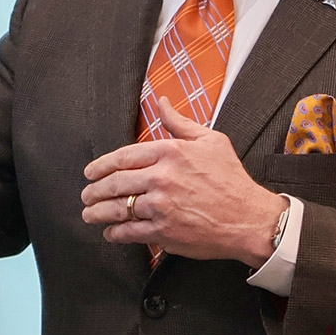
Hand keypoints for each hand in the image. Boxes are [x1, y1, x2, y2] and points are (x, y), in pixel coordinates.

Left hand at [81, 102, 286, 267]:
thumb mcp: (210, 141)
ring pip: (116, 208)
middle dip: (93, 191)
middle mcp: (161, 177)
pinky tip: (110, 232)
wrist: (249, 218)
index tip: (91, 172)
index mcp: (170, 152)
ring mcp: (160, 206)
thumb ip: (179, 122)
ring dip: (97, 212)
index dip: (101, 166)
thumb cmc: (232, 180)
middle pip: (114, 183)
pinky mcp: (163, 231)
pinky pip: (129, 232)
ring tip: (89, 214)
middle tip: (86, 195)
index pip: (123, 156)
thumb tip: (161, 102)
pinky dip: (114, 233)